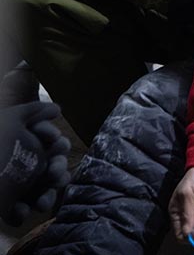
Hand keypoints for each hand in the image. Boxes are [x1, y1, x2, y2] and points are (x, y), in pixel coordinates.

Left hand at [0, 102, 70, 225]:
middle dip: (57, 169)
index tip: (57, 141)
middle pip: (52, 169)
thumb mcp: (11, 119)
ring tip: (42, 201)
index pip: (53, 146)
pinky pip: (18, 213)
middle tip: (53, 170)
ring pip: (41, 193)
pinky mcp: (5, 208)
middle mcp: (28, 166)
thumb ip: (35, 111)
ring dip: (46, 196)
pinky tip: (19, 210)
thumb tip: (58, 109)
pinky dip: (21, 212)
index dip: (59, 145)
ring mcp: (18, 187)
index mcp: (33, 146)